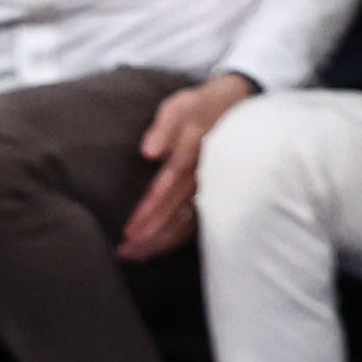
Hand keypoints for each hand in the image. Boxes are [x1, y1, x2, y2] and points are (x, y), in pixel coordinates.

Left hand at [118, 72, 255, 261]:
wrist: (236, 104)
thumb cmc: (199, 106)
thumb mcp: (180, 106)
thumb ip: (164, 126)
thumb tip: (149, 152)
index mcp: (192, 153)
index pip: (167, 186)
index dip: (149, 210)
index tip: (129, 230)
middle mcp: (202, 174)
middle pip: (174, 210)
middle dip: (150, 234)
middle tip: (125, 253)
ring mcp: (210, 187)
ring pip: (185, 220)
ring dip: (161, 241)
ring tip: (136, 257)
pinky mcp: (213, 193)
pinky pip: (195, 221)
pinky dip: (175, 239)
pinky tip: (155, 251)